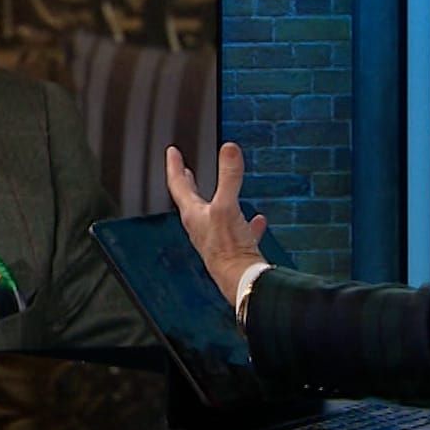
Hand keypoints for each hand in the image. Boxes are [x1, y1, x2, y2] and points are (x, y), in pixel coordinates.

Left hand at [165, 143, 267, 303]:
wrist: (242, 281)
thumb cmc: (228, 248)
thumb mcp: (228, 206)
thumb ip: (229, 176)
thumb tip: (229, 148)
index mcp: (193, 215)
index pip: (178, 185)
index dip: (174, 166)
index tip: (172, 152)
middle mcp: (201, 227)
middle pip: (191, 200)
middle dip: (188, 183)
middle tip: (184, 170)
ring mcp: (216, 239)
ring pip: (214, 215)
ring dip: (216, 200)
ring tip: (221, 191)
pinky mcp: (233, 250)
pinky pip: (240, 231)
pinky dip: (247, 223)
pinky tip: (258, 220)